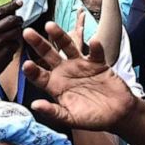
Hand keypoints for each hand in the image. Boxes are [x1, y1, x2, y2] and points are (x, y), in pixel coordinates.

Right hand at [0, 0, 22, 84]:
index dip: (11, 5)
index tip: (19, 2)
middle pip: (12, 19)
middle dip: (17, 19)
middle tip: (17, 21)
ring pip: (17, 31)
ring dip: (17, 31)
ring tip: (11, 35)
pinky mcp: (6, 52)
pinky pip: (17, 43)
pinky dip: (15, 44)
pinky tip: (8, 46)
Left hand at [22, 23, 137, 130]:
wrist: (118, 114)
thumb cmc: (93, 118)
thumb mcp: (72, 119)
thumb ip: (54, 112)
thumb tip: (35, 105)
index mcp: (55, 86)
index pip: (39, 76)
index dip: (32, 70)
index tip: (26, 65)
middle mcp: (65, 72)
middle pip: (48, 55)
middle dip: (38, 44)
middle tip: (27, 33)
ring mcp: (81, 66)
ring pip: (68, 47)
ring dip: (60, 36)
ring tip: (51, 26)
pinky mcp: (98, 63)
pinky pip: (95, 53)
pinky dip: (95, 47)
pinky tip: (93, 41)